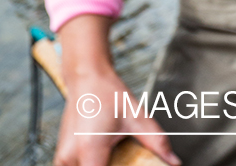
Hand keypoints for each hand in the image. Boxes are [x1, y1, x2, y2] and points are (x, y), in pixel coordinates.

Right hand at [55, 69, 179, 165]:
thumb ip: (156, 142)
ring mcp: (62, 160)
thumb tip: (174, 162)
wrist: (87, 78)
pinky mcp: (61, 160)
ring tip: (114, 157)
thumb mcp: (137, 117)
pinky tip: (103, 158)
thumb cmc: (109, 95)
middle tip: (125, 160)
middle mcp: (70, 158)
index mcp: (90, 150)